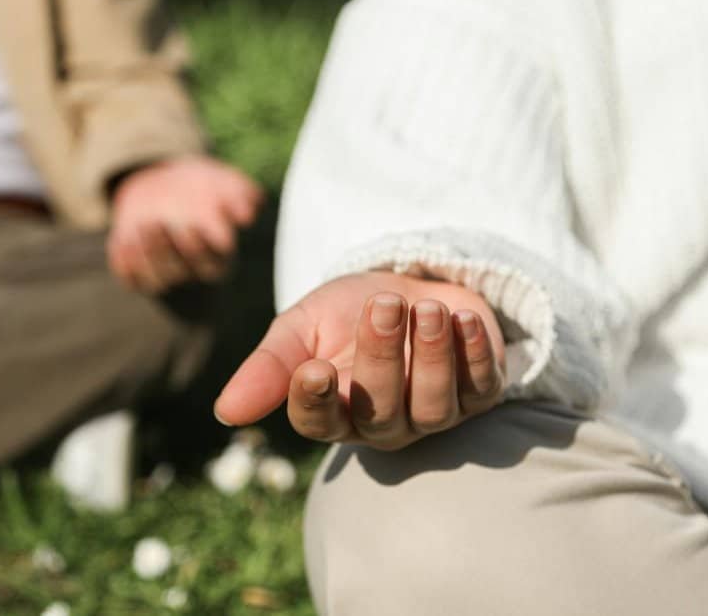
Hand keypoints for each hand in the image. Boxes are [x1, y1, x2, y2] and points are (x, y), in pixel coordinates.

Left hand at [108, 155, 262, 292]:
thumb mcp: (222, 182)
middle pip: (181, 272)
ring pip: (156, 279)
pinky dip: (126, 264)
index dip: (199, 249)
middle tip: (156, 223)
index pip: (211, 263)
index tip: (191, 225)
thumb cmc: (201, 186)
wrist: (163, 184)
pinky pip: (131, 280)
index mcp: (217, 253)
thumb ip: (239, 193)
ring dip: (147, 255)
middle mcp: (191, 269)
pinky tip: (124, 239)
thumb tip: (248, 215)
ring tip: (141, 225)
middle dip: (167, 250)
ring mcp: (164, 272)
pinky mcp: (138, 271)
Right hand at [215, 272, 506, 449]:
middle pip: (381, 413)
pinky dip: (476, 355)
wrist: (406, 283)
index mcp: (333, 410)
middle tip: (384, 306)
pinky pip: (482, 389)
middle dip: (384, 357)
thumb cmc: (346, 312)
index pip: (319, 422)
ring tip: (427, 308)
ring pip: (434, 408)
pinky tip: (464, 319)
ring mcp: (434, 414)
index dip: (316, 403)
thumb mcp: (302, 325)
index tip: (314, 369)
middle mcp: (383, 423)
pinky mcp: (478, 394)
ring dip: (433, 357)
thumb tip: (225, 413)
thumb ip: (268, 366)